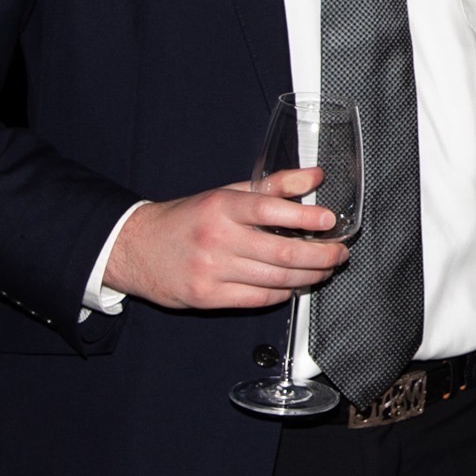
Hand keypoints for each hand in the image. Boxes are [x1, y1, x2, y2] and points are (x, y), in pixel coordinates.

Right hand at [102, 167, 347, 309]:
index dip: (307, 216)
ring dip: (309, 276)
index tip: (330, 221)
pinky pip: (258, 299)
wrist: (136, 248)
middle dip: (321, 255)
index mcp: (223, 206)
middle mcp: (218, 238)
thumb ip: (275, 185)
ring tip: (324, 269)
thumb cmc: (188, 219)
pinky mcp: (207, 297)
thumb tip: (316, 175)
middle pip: (282, 252)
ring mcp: (212, 270)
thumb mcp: (228, 192)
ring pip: (275, 279)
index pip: (271, 208)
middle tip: (339, 253)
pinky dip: (283, 294)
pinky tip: (294, 285)